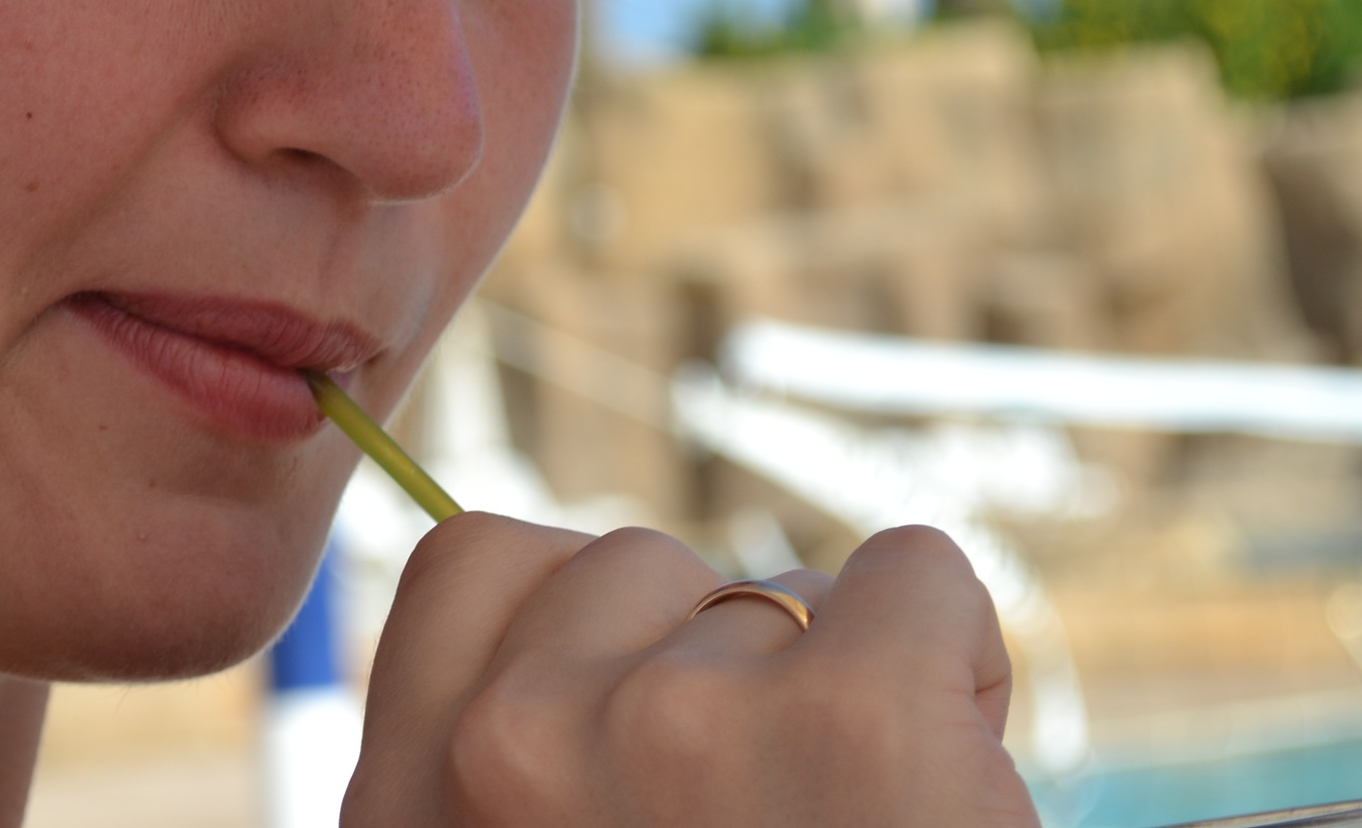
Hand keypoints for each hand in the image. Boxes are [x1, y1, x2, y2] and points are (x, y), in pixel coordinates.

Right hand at [344, 517, 1038, 827]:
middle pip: (627, 564)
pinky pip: (916, 577)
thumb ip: (523, 773)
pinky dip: (960, 666)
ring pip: (766, 590)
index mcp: (405, 810)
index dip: (582, 618)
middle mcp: (508, 754)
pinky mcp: (851, 715)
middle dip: (715, 666)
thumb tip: (608, 625)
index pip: (471, 564)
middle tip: (763, 826)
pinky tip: (949, 796)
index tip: (642, 728)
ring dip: (828, 689)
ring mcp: (668, 726)